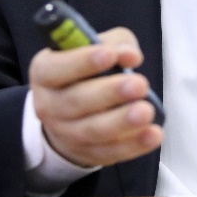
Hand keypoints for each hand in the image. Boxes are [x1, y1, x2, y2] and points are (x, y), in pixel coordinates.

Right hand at [28, 26, 162, 167]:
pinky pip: (109, 152)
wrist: (68, 112)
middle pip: (76, 101)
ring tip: (147, 111)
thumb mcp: (96, 46)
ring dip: (122, 121)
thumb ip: (114, 43)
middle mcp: (48, 104)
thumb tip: (130, 56)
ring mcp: (65, 133)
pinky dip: (132, 145)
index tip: (110, 54)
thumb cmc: (86, 71)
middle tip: (139, 85)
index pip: (57, 68)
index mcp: (45, 72)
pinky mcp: (85, 153)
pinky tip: (152, 134)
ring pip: (93, 130)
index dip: (83, 61)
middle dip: (110, 93)